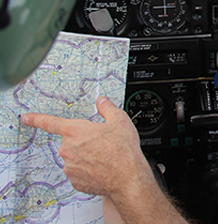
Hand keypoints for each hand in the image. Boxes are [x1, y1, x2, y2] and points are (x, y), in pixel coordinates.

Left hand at [21, 96, 148, 196]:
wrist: (126, 177)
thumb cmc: (122, 149)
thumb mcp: (119, 120)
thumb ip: (107, 108)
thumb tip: (102, 101)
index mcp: (75, 131)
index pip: (50, 123)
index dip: (37, 119)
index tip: (26, 118)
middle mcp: (68, 149)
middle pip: (71, 140)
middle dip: (84, 140)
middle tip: (102, 142)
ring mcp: (70, 167)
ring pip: (75, 157)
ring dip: (86, 155)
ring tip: (105, 156)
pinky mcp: (75, 181)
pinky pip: (79, 171)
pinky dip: (89, 169)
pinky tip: (102, 167)